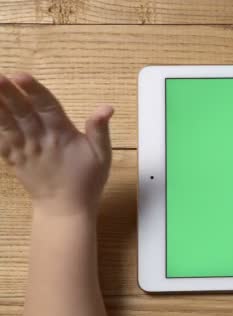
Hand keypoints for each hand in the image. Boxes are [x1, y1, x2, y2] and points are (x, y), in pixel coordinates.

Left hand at [0, 73, 112, 214]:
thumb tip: (107, 107)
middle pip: (22, 112)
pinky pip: (0, 140)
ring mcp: (24, 150)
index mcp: (62, 135)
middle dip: (7, 92)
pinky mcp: (14, 158)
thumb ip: (100, 130)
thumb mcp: (102, 155)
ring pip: (6, 123)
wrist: (66, 208)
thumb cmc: (87, 179)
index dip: (34, 91)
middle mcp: (40, 140)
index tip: (21, 75)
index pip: (47, 108)